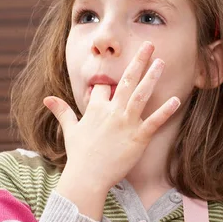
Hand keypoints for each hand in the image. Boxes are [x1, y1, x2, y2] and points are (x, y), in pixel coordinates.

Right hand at [46, 41, 180, 197]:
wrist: (87, 177)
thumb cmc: (79, 155)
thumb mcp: (70, 130)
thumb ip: (62, 111)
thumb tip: (47, 99)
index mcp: (96, 108)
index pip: (103, 87)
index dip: (107, 84)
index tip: (112, 82)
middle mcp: (111, 111)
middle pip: (126, 80)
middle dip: (138, 61)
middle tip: (149, 44)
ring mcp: (126, 123)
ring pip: (141, 94)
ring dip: (152, 77)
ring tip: (161, 62)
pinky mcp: (138, 138)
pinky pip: (154, 121)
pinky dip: (165, 111)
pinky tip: (176, 100)